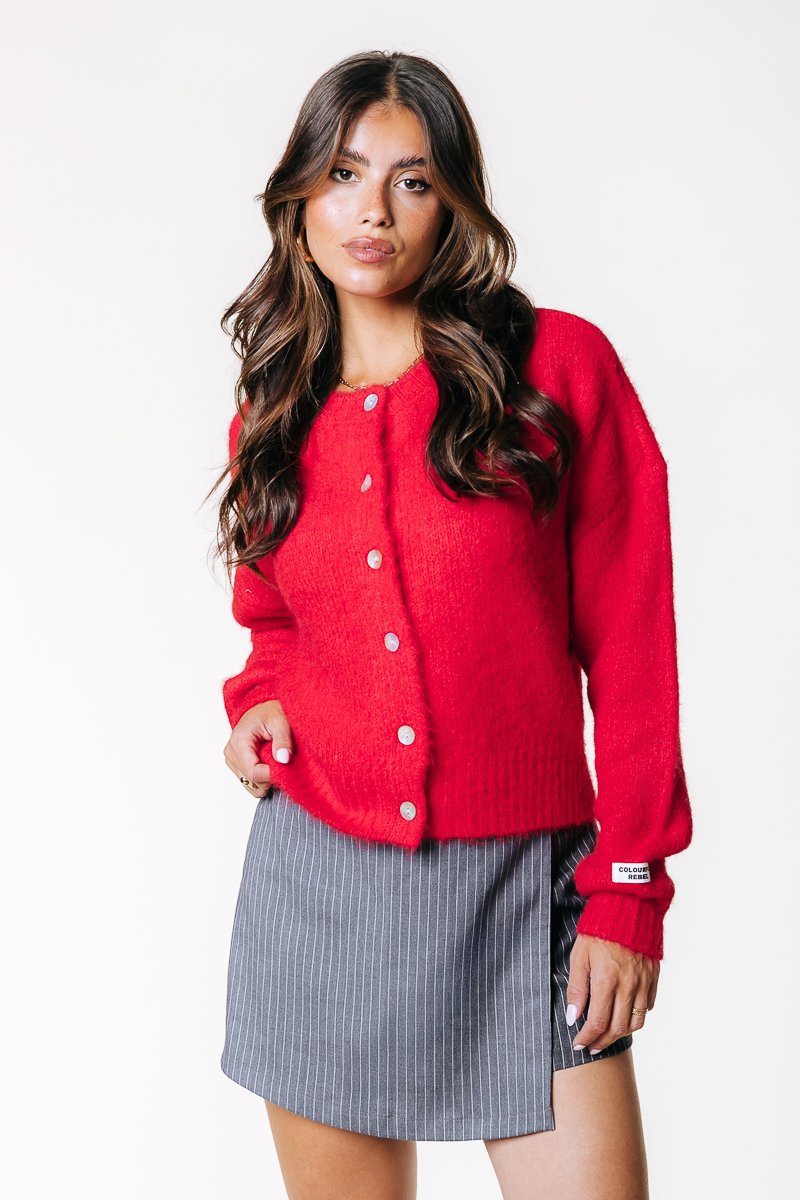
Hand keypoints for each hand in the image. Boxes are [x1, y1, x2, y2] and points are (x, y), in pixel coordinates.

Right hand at [223, 699, 293, 797]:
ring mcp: (232, 760)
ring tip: (275, 759)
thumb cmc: (272, 712)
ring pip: (252, 786)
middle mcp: (231, 752)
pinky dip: (264, 777)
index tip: (286, 768)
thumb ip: (283, 740)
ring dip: (267, 777)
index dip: (272, 775)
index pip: (253, 772)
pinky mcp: (236, 765)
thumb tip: (284, 759)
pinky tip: (270, 763)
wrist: (265, 709)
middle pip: (253, 782)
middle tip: (282, 759)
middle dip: (271, 776)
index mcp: (239, 741)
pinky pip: (252, 782)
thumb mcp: (282, 721)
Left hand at [565, 933, 659, 1052]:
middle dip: (602, 1042)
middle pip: (618, 1028)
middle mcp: (628, 985)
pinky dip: (636, 1016)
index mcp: (607, 980)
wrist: (627, 906)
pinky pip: (648, 1006)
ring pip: (636, 1022)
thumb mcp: (579, 956)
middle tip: (591, 1046)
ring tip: (607, 1036)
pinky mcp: (654, 976)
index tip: (578, 1044)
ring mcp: (644, 982)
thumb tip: (573, 1017)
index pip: (598, 1023)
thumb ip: (577, 989)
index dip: (587, 1038)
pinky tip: (624, 1015)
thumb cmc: (598, 929)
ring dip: (620, 1034)